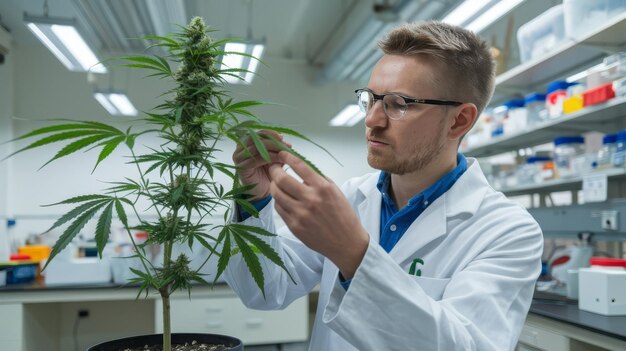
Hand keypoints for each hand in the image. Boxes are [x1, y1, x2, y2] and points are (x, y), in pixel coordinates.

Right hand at [232, 130, 290, 200]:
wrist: (260, 191)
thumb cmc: (266, 173)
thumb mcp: (274, 157)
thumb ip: (277, 149)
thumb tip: (285, 140)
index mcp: (247, 142)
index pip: (258, 133)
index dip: (271, 133)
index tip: (282, 138)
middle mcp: (240, 148)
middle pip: (256, 138)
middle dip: (272, 141)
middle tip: (284, 145)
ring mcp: (239, 157)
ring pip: (256, 148)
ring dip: (272, 149)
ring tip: (283, 153)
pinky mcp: (241, 167)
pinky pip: (255, 159)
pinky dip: (268, 158)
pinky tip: (277, 160)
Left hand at [268, 151, 368, 278]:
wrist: (347, 242)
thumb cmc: (343, 215)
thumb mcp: (335, 191)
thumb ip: (318, 179)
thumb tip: (300, 167)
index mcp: (323, 188)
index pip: (300, 166)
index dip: (287, 157)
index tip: (282, 154)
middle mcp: (311, 199)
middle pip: (282, 179)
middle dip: (274, 170)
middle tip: (273, 168)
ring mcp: (301, 214)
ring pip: (276, 194)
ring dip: (274, 185)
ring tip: (276, 183)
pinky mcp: (295, 226)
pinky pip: (279, 209)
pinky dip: (278, 201)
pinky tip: (282, 198)